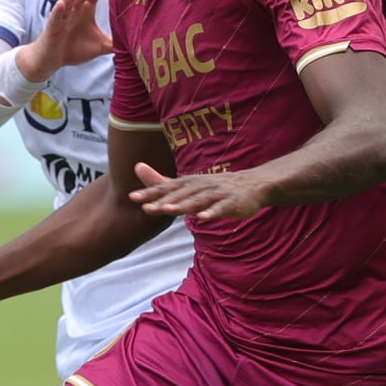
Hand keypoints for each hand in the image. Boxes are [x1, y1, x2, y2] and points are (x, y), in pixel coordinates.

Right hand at [31, 0, 111, 76]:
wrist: (51, 60)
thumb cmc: (73, 49)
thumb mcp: (99, 46)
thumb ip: (115, 43)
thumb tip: (136, 44)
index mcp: (86, 9)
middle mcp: (74, 8)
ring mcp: (63, 16)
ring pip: (68, 0)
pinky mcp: (52, 27)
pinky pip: (55, 17)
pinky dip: (58, 10)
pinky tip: (62, 4)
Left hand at [131, 160, 269, 220]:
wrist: (252, 185)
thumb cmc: (215, 188)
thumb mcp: (187, 185)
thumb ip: (162, 182)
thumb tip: (136, 167)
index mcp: (189, 183)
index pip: (167, 188)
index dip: (150, 193)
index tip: (133, 198)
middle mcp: (201, 186)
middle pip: (180, 194)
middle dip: (163, 201)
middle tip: (146, 207)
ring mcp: (218, 194)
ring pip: (199, 200)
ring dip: (184, 205)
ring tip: (168, 210)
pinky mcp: (233, 203)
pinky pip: (222, 208)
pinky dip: (213, 212)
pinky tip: (203, 218)